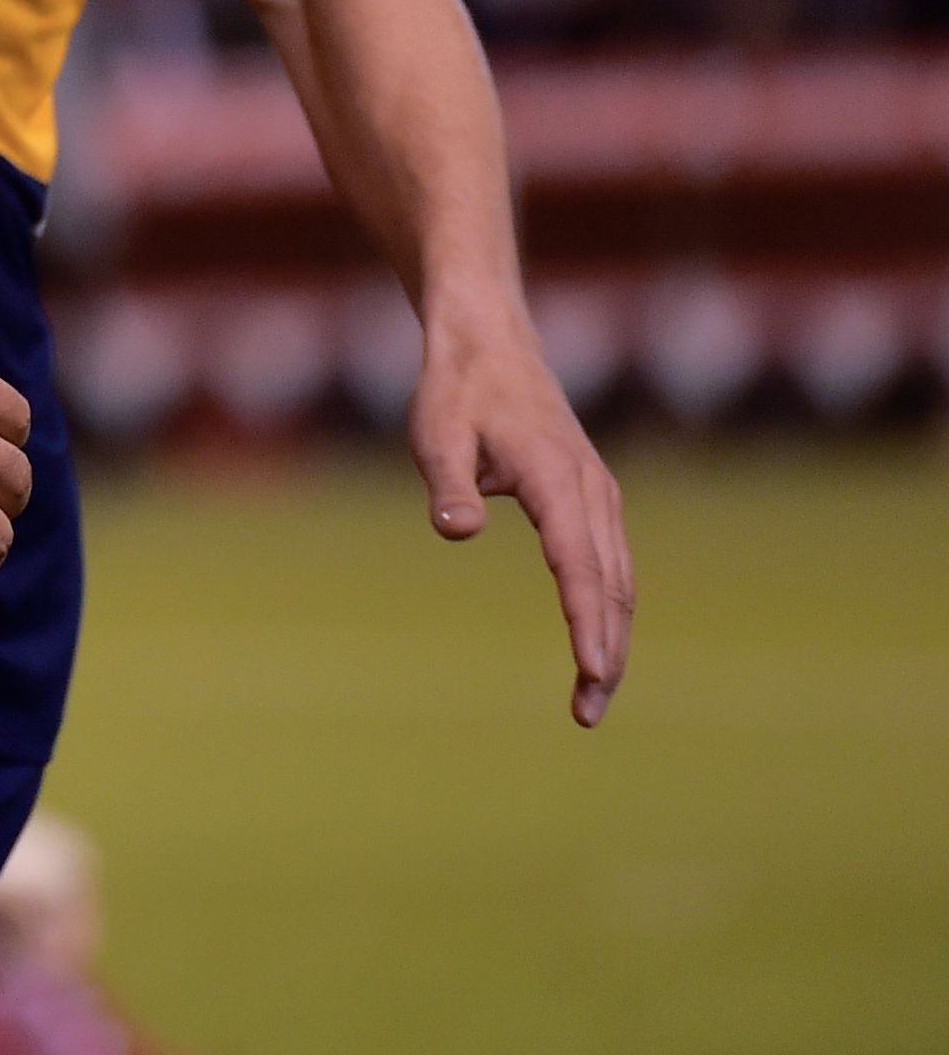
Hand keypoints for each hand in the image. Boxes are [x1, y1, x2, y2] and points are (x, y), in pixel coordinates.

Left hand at [407, 305, 630, 724]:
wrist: (490, 342)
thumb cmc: (456, 390)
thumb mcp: (436, 431)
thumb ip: (447, 483)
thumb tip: (457, 531)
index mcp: (557, 479)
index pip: (578, 565)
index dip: (586, 622)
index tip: (590, 672)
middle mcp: (591, 491)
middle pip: (610, 586)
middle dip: (606, 652)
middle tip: (586, 712)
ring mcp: (599, 496)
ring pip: (618, 581)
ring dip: (613, 639)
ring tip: (591, 697)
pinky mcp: (593, 499)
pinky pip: (611, 566)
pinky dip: (609, 611)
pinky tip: (597, 646)